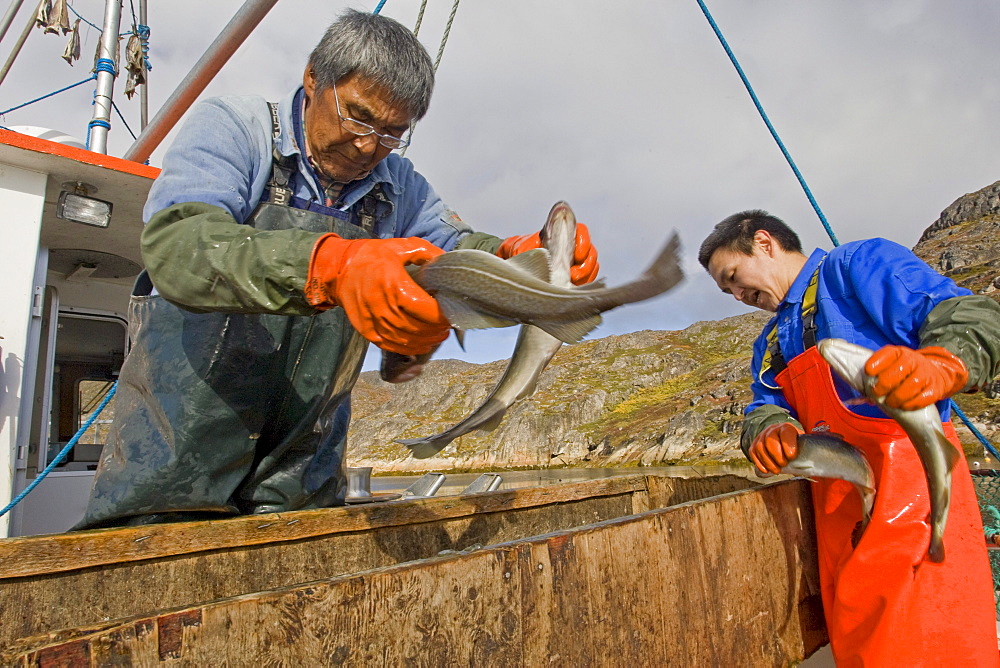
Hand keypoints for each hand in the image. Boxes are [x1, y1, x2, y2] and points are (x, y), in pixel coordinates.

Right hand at [305, 235, 449, 355]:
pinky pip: (390, 344)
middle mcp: (382, 305)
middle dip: (436, 329)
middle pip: (416, 327)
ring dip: (425, 341)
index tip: (451, 314)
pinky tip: (421, 344)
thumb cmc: (370, 256)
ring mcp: (372, 320)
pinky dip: (408, 348)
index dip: (440, 315)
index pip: (423, 308)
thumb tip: (446, 261)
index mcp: (393, 284)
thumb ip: (425, 252)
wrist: (338, 268)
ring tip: (438, 335)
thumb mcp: (399, 246)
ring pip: (405, 339)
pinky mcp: (366, 329)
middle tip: (447, 326)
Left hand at [497, 223, 599, 284]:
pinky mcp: (574, 278)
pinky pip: (587, 281)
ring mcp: (574, 263)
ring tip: (572, 283)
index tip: (578, 255)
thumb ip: (528, 248)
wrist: (513, 268)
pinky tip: (573, 289)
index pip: (581, 232)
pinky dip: (583, 285)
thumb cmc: (518, 253)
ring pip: (591, 267)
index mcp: (561, 234)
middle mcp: (571, 247)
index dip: (584, 242)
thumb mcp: (519, 248)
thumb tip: (539, 253)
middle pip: (591, 252)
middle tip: (574, 275)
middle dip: (586, 265)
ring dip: (586, 276)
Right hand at [749, 422, 804, 474]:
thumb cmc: (795, 446)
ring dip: (768, 461)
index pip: (786, 432)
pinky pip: (753, 453)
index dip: (788, 445)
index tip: (792, 456)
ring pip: (760, 447)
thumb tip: (813, 465)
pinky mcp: (754, 445)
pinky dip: (759, 463)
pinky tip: (766, 471)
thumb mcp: (802, 445)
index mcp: (787, 428)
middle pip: (770, 440)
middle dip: (776, 455)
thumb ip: (806, 451)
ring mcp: (761, 437)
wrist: (782, 440)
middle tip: (784, 464)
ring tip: (776, 470)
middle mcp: (772, 430)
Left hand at [865, 345, 967, 409]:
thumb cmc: (905, 371)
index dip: (876, 362)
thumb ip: (878, 372)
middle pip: (899, 371)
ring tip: (889, 403)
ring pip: (912, 384)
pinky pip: (924, 397)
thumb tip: (863, 390)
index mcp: (899, 353)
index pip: (888, 354)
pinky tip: (903, 406)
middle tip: (876, 393)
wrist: (934, 373)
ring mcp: (926, 373)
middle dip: (884, 384)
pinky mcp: (935, 388)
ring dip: (897, 396)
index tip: (868, 372)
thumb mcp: (892, 365)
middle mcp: (914, 360)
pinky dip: (912, 403)